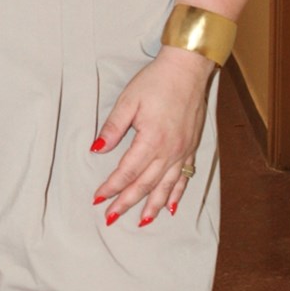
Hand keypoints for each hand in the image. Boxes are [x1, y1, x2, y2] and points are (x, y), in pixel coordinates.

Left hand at [91, 47, 212, 225]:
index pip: (127, 172)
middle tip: (111, 217)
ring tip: (142, 221)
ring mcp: (183, 150)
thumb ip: (113, 128)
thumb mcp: (128, 101)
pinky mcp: (191, 146)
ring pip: (166, 186)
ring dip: (153, 206)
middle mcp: (169, 150)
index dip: (111, 187)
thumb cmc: (157, 81)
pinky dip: (177, 193)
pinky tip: (172, 206)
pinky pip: (184, 176)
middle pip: (145, 184)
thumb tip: (98, 149)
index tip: (98, 198)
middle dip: (127, 202)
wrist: (188, 68)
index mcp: (151, 140)